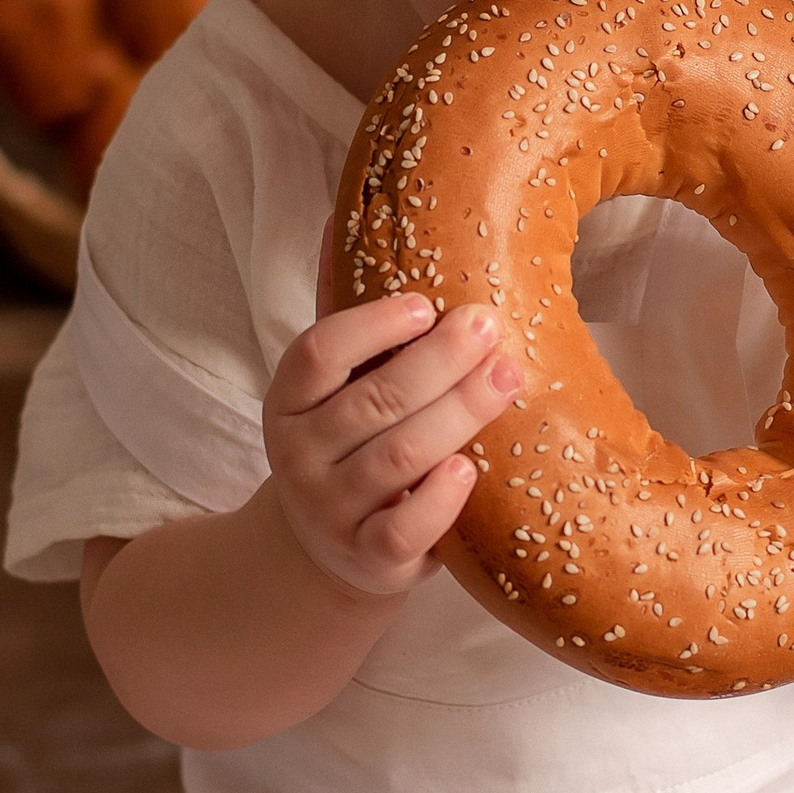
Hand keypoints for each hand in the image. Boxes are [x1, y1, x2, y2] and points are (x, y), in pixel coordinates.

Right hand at [263, 292, 523, 601]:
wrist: (329, 548)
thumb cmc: (348, 448)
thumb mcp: (333, 393)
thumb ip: (349, 329)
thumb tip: (346, 234)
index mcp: (288, 403)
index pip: (318, 354)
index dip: (372, 325)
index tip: (426, 304)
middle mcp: (299, 457)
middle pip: (374, 401)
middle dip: (440, 360)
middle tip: (488, 327)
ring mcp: (331, 511)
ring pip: (398, 457)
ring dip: (458, 413)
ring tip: (505, 378)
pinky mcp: (369, 558)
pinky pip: (405, 528)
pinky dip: (440, 498)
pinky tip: (469, 467)